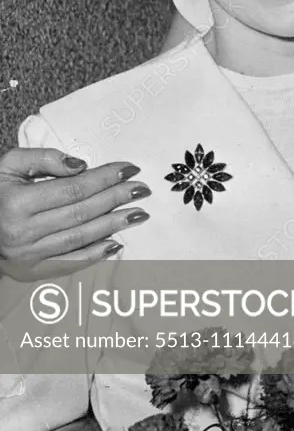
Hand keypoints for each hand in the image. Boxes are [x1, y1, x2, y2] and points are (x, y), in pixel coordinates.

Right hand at [0, 148, 150, 279]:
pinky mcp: (32, 271)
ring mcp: (28, 255)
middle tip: (142, 189)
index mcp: (17, 203)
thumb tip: (82, 166)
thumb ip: (44, 158)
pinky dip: (96, 253)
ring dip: (114, 225)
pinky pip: (71, 262)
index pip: (73, 189)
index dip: (104, 178)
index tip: (129, 168)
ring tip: (138, 213)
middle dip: (116, 199)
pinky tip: (117, 242)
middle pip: (82, 213)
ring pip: (80, 238)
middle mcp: (23, 232)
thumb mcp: (9, 165)